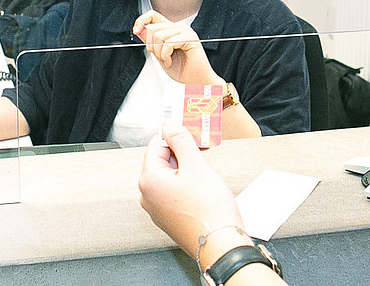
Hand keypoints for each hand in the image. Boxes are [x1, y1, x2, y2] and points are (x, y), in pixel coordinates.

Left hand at [134, 11, 220, 84]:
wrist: (196, 81)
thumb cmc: (182, 70)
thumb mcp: (159, 54)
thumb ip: (150, 41)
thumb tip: (139, 29)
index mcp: (171, 29)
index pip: (153, 15)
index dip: (141, 20)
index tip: (136, 30)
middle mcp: (178, 27)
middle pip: (153, 28)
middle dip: (151, 46)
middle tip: (161, 57)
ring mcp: (185, 31)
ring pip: (159, 35)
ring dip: (159, 53)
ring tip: (167, 60)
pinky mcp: (190, 38)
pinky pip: (168, 42)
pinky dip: (166, 55)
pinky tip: (170, 61)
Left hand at [139, 123, 245, 256]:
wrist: (221, 245)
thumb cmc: (210, 211)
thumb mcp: (196, 166)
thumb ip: (180, 141)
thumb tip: (169, 125)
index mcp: (149, 180)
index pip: (156, 145)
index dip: (176, 137)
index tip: (190, 133)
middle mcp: (148, 196)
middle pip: (162, 162)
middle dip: (182, 155)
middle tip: (203, 154)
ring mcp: (158, 210)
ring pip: (170, 178)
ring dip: (187, 171)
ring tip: (206, 177)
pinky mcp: (169, 219)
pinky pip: (174, 194)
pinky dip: (187, 187)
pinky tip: (203, 192)